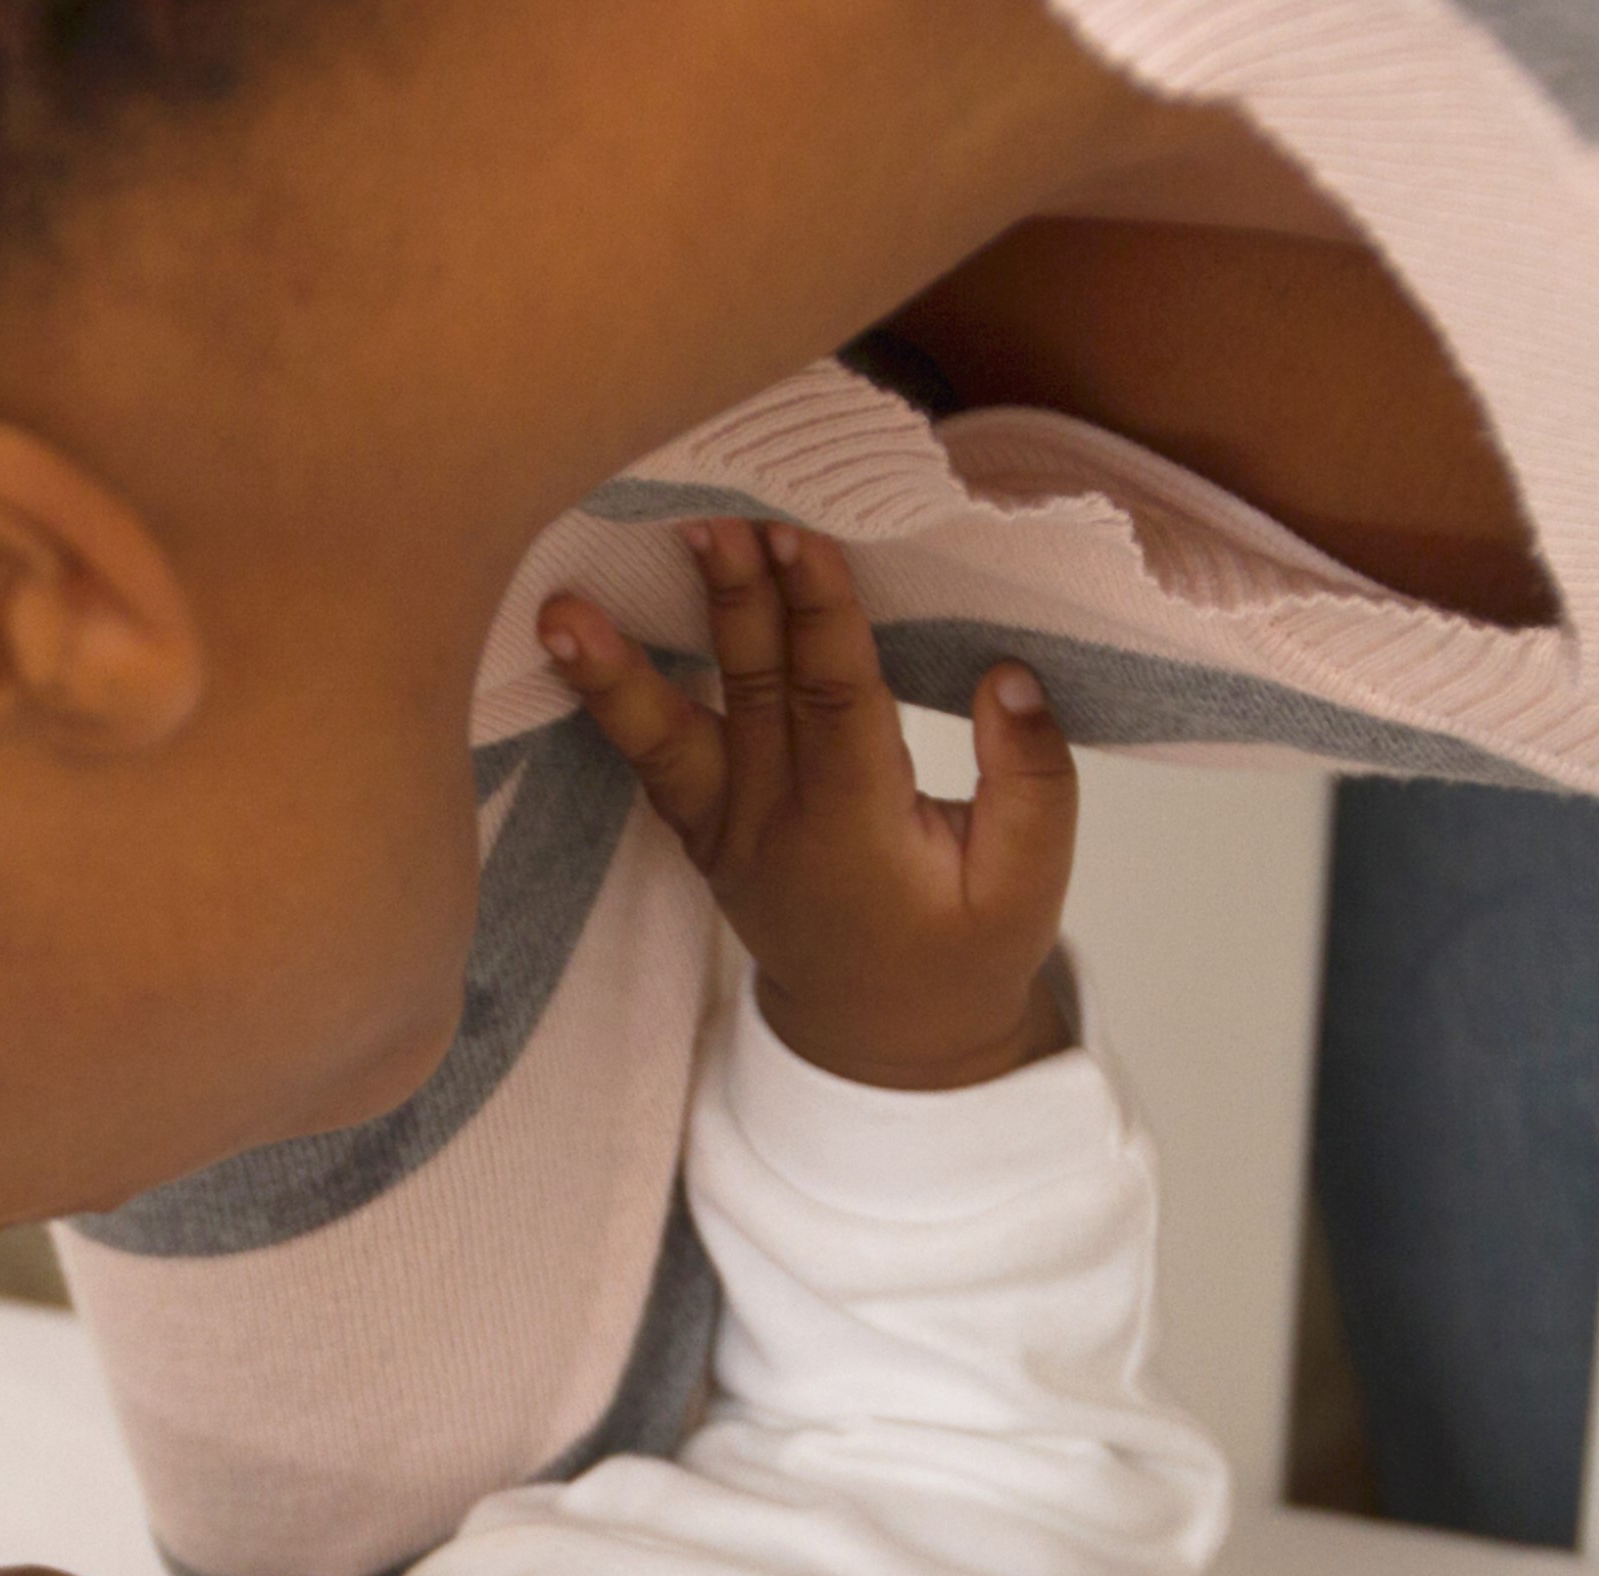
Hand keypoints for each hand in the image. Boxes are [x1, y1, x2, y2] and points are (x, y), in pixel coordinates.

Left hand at [539, 523, 1074, 1089]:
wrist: (887, 1039)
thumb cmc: (967, 950)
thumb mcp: (1030, 885)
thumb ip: (1033, 781)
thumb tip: (1008, 675)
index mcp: (858, 834)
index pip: (835, 703)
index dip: (818, 616)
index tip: (799, 534)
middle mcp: (777, 829)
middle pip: (752, 692)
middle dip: (731, 599)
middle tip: (708, 513)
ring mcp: (727, 834)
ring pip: (672, 734)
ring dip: (622, 663)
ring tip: (564, 607)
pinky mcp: (703, 832)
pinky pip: (653, 759)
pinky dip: (610, 700)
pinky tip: (567, 640)